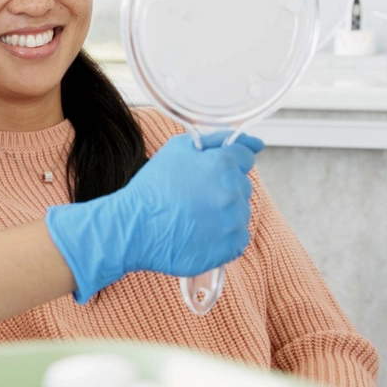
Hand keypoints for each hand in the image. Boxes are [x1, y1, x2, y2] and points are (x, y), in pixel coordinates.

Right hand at [45, 131, 262, 302]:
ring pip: (241, 211)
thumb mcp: (177, 148)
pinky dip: (224, 235)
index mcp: (223, 164)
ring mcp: (234, 221)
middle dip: (224, 186)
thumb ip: (216, 140)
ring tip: (194, 216)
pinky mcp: (231, 246)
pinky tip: (201, 232)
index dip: (228, 161)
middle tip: (194, 194)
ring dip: (224, 211)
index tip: (212, 172)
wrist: (134, 227)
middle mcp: (233, 192)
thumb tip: (252, 142)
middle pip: (243, 184)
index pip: (246, 157)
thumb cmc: (153, 186)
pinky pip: (239, 237)